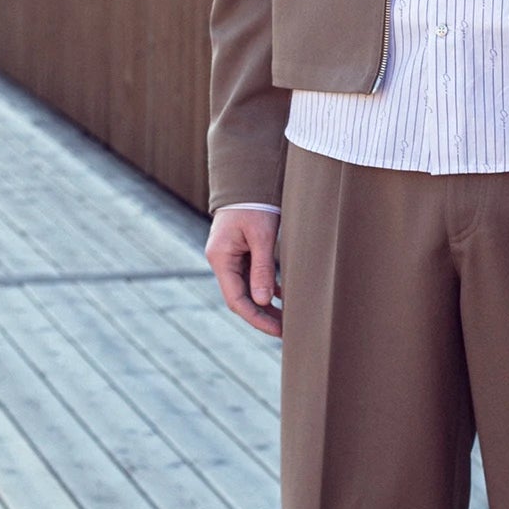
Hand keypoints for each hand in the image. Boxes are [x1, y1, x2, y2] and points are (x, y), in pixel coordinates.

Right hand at [207, 205, 281, 336]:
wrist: (248, 178)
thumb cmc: (254, 204)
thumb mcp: (262, 237)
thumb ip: (262, 269)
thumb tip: (264, 302)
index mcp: (221, 258)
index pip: (236, 299)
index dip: (256, 318)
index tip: (277, 330)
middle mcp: (222, 260)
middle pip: (241, 297)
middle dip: (262, 315)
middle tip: (286, 330)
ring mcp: (230, 256)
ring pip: (247, 288)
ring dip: (265, 304)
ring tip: (288, 319)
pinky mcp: (241, 251)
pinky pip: (252, 276)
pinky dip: (267, 288)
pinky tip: (282, 297)